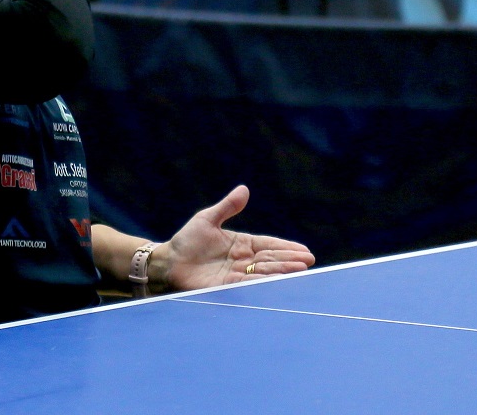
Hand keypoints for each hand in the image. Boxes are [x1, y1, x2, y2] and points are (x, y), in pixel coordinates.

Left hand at [157, 185, 314, 289]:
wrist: (169, 261)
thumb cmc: (187, 240)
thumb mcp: (207, 219)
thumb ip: (227, 207)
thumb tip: (244, 189)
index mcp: (241, 244)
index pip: (268, 245)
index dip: (286, 247)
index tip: (305, 250)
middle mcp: (242, 261)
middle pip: (270, 260)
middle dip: (289, 260)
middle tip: (308, 261)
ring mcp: (236, 275)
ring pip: (263, 272)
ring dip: (281, 272)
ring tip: (300, 270)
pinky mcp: (226, 287)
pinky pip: (248, 285)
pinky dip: (263, 283)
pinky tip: (276, 282)